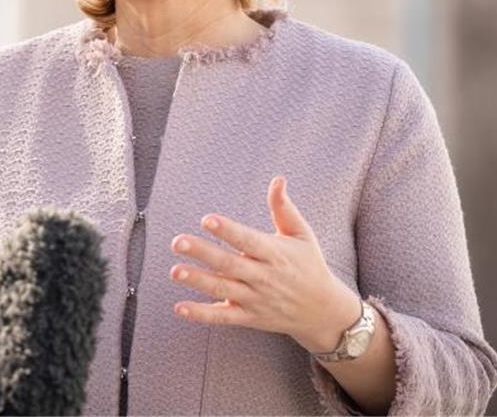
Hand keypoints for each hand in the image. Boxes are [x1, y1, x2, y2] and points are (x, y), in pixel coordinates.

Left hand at [169, 175, 362, 352]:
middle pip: (229, 264)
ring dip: (198, 281)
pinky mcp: (248, 317)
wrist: (322, 311)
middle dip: (203, 253)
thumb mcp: (302, 234)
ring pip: (222, 290)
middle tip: (178, 242)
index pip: (248, 240)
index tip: (207, 219)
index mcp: (275, 253)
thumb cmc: (308, 264)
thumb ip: (284, 208)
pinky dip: (201, 314)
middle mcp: (263, 277)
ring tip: (174, 271)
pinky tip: (180, 307)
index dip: (228, 230)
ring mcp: (255, 299)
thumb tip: (278, 179)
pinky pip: (222, 317)